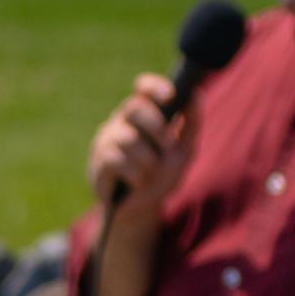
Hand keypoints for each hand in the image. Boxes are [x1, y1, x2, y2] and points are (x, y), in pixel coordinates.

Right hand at [87, 74, 200, 218]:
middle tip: (168, 144)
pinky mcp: (98, 163)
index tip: (170, 94)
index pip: (143, 88)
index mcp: (143, 115)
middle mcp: (122, 122)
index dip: (154, 86)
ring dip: (149, 161)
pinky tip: (137, 183)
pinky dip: (137, 175)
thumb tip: (196, 94)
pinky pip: (119, 161)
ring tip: (151, 173)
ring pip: (129, 139)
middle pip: (133, 107)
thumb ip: (191, 124)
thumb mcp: (183, 151)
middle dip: (156, 126)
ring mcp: (107, 141)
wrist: (143, 209)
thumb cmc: (162, 175)